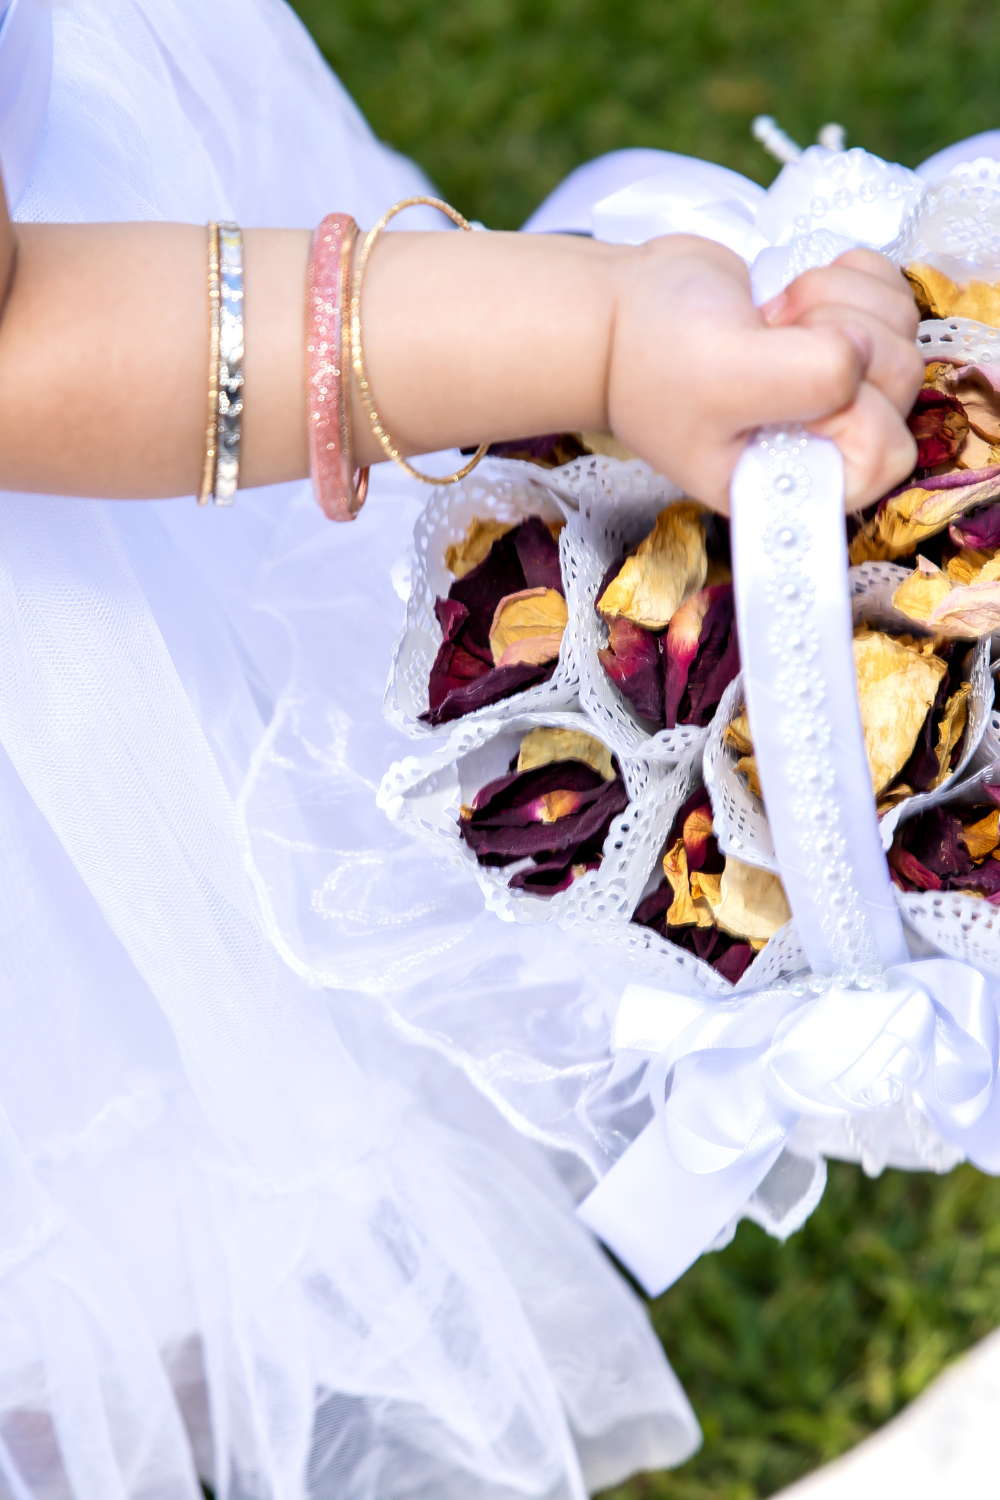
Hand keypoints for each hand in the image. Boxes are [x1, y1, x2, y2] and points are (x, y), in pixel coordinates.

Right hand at [608, 238, 921, 512]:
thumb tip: (865, 349)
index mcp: (797, 479)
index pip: (886, 454)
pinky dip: (852, 276)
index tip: (792, 385)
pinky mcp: (837, 328)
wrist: (618, 313)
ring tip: (776, 314)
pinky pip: (890, 294)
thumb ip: (810, 377)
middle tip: (775, 334)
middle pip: (903, 383)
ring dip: (842, 300)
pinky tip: (797, 291)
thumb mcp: (725, 378)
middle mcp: (825, 438)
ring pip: (902, 330)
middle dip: (844, 336)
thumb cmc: (653, 357)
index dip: (856, 406)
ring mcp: (835, 382)